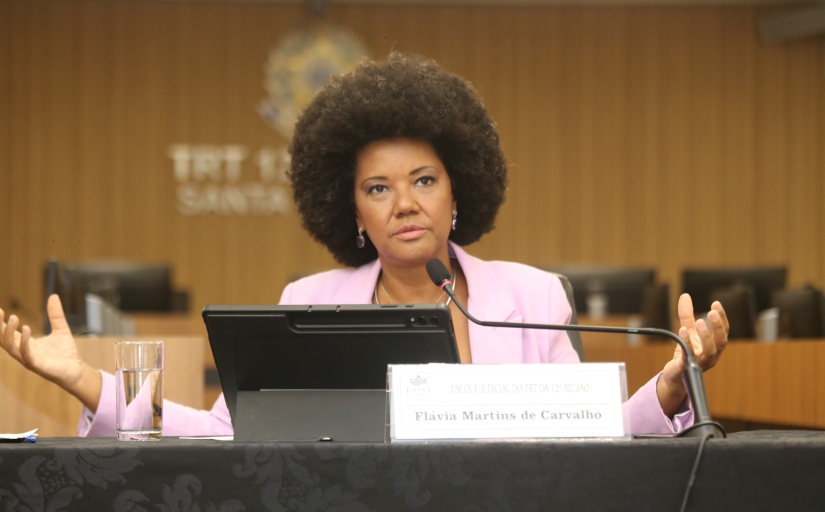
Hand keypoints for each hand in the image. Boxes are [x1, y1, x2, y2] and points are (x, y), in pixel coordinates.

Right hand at [0, 294, 101, 411]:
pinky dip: (24, 342)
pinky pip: (26, 355)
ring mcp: (29, 360)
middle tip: (0, 311)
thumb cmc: (66, 354)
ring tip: (13, 318)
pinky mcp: (38, 366)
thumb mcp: (61, 329)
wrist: (78, 371)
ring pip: (11, 347)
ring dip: (9, 333)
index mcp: (26, 345)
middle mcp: (24, 353)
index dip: (1, 323)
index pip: (8, 333)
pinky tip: (26, 329)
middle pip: (4, 340)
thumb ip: (55, 314)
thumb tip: (53, 295)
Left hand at [656, 293, 728, 416]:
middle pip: (720, 342)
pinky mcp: (686, 368)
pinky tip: (682, 331)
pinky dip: (686, 345)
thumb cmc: (686, 351)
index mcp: (714, 345)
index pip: (724, 331)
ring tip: (698, 321)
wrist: (676, 374)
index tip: (716, 303)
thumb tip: (685, 295)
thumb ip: (686, 314)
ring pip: (709, 352)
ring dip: (705, 336)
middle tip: (711, 312)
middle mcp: (711, 356)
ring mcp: (700, 363)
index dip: (722, 318)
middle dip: (717, 327)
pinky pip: (688, 357)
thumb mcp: (687, 330)